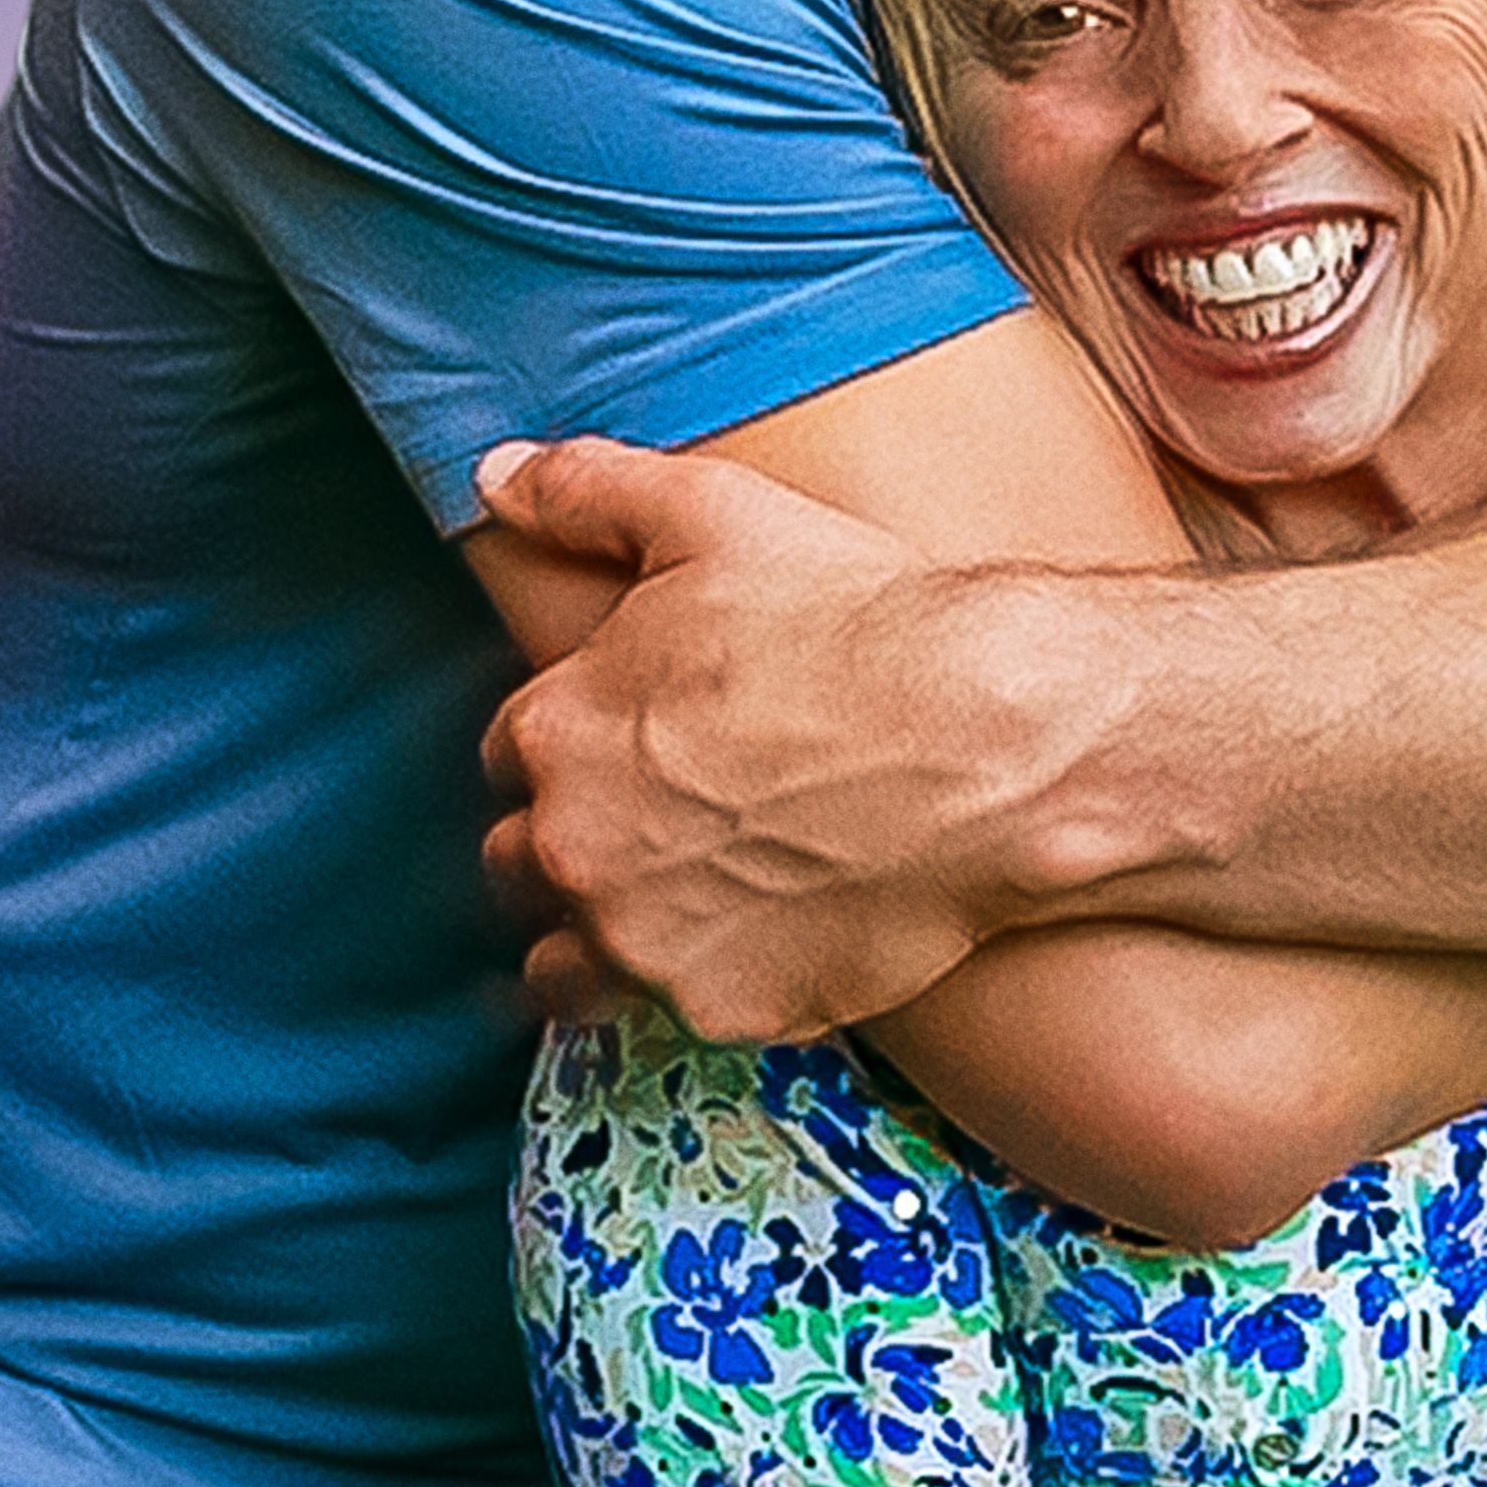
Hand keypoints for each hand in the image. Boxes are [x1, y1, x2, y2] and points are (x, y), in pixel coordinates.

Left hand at [468, 434, 1102, 1039]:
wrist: (991, 743)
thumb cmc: (861, 619)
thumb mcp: (718, 516)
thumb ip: (588, 494)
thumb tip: (495, 475)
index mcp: (556, 726)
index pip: (512, 751)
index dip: (578, 739)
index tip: (642, 738)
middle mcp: (574, 844)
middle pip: (522, 859)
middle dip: (576, 837)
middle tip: (670, 816)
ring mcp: (641, 939)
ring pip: (566, 961)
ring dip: (606, 930)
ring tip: (688, 898)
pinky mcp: (718, 1008)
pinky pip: (672, 1011)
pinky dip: (702, 980)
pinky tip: (767, 935)